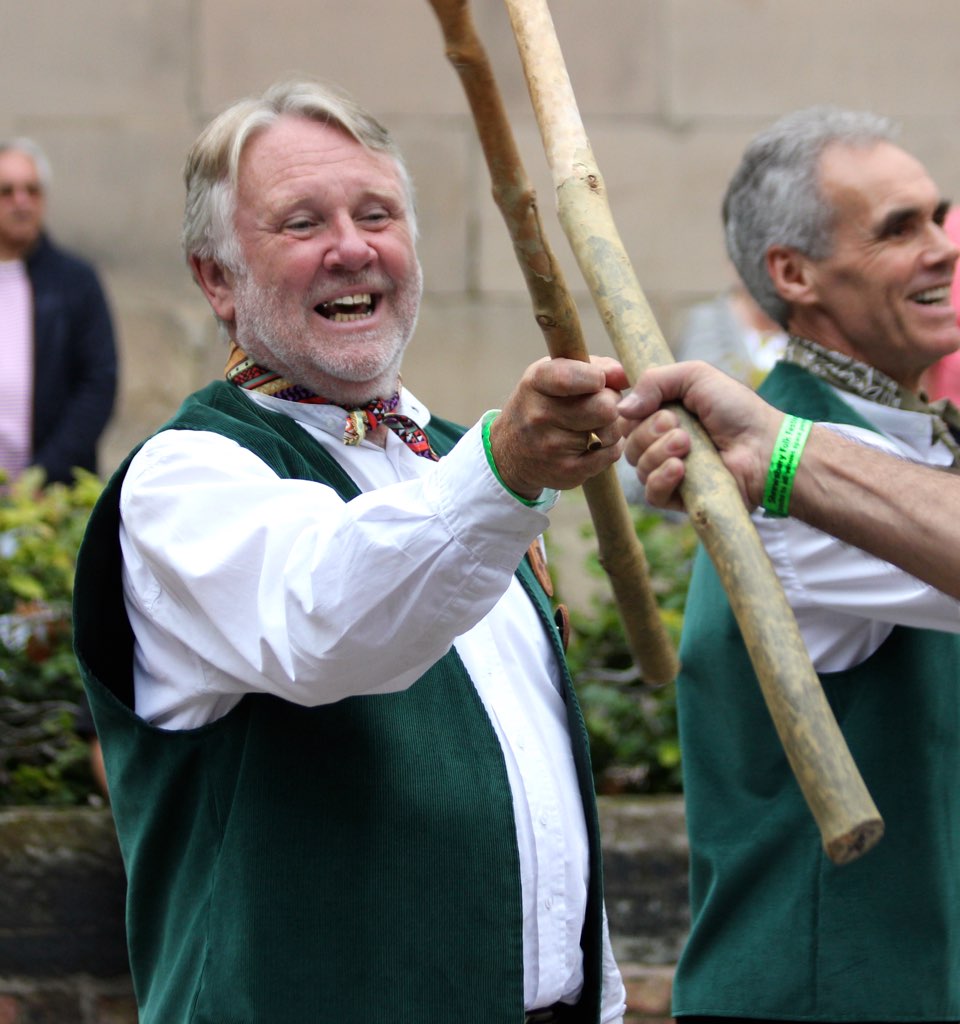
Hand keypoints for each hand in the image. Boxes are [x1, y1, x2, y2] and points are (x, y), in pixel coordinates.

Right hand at [490, 356, 627, 497]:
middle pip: (604, 407)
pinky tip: (596, 442)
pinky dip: (611, 446)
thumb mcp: (555, 373)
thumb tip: (624, 375)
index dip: (596, 377)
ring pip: (612, 431)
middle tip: (602, 404)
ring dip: (612, 426)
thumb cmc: (542, 402)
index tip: (599, 380)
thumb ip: (593, 366)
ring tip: (596, 424)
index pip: (569, 378)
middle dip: (611, 403)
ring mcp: (553, 447)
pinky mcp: (568, 472)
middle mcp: (540, 416)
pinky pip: (612, 453)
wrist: (511, 451)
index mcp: (536, 383)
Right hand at [617, 361, 782, 509]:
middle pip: (629, 443)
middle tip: (681, 429)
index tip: (660, 409)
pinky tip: (680, 469)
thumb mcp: (696, 377)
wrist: (765, 446)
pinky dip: (660, 480)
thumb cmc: (737, 410)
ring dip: (660, 453)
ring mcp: (669, 473)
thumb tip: (621, 408)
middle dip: (651, 433)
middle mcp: (662, 445)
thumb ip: (654, 380)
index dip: (634, 416)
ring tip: (688, 445)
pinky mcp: (679, 499)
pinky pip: (651, 495)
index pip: (626, 421)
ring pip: (639, 467)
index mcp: (662, 417)